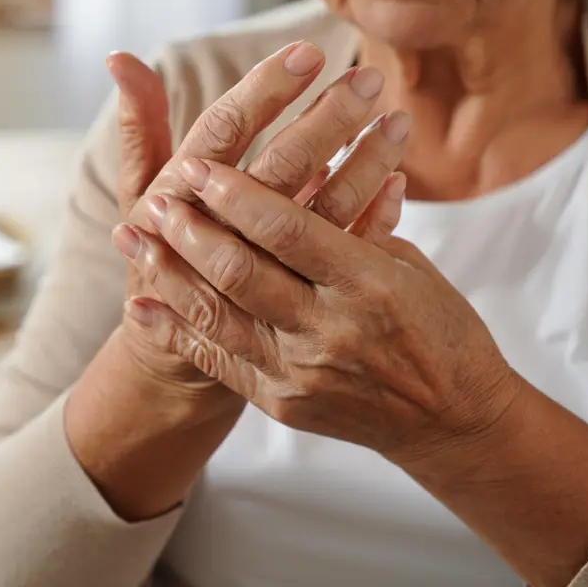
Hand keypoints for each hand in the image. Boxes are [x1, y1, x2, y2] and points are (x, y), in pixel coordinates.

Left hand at [63, 43, 409, 521]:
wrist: (453, 422)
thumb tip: (307, 168)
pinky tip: (141, 306)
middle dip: (190, 229)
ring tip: (133, 236)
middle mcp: (330, 329)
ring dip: (170, 271)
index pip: (287, 230)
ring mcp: (302, 371)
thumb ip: (352, 225)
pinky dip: (176, 331)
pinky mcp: (283, 404)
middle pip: (241, 270)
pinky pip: (218, 362)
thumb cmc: (439, 329)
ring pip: (218, 315)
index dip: (235, 195)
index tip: (198, 165)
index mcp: (368, 283)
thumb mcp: (408, 265)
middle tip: (158, 196)